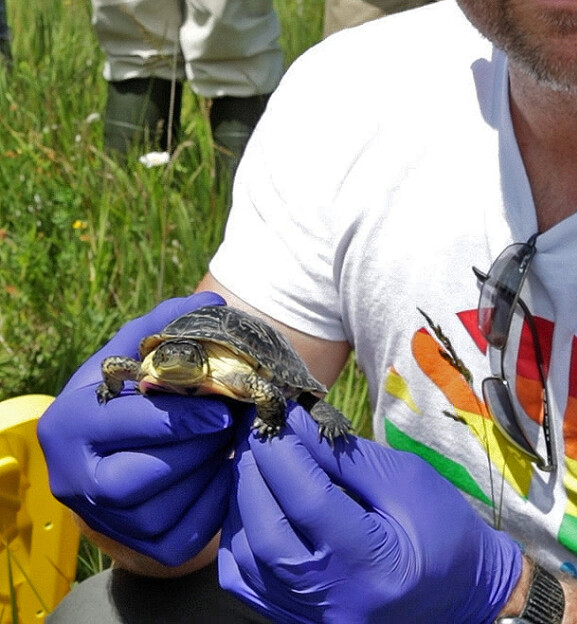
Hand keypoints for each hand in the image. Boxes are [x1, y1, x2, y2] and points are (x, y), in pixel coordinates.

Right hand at [38, 292, 240, 566]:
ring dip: (206, 473)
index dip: (179, 418)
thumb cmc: (127, 391)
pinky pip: (183, 536)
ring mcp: (102, 520)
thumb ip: (167, 324)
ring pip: (161, 509)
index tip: (221, 410)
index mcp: (69, 424)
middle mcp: (74, 479)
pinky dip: (213, 503)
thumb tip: (213, 306)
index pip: (128, 424)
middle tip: (231, 424)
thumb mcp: (133, 351)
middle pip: (139, 477)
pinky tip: (225, 471)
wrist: (112, 451)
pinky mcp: (137, 548)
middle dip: (195, 448)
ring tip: (229, 442)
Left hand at [218, 404, 521, 622]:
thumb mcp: (405, 479)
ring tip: (253, 458)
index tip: (275, 408)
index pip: (309, 500)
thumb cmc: (442, 528)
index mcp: (374, 562)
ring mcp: (312, 618)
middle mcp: (336, 600)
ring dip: (241, 501)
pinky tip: (252, 504)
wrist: (462, 595)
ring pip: (247, 561)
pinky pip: (247, 583)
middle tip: (254, 427)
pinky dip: (240, 538)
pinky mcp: (299, 620)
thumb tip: (294, 422)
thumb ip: (345, 456)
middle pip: (266, 532)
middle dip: (254, 470)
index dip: (284, 449)